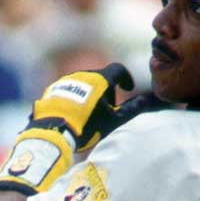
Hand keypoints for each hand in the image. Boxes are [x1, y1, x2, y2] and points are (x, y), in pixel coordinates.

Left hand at [0, 64, 136, 195]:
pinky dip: (76, 98)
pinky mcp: (54, 87)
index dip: (125, 78)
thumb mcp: (113, 120)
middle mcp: (83, 74)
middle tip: (107, 109)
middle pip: (100, 77)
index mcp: (100, 79)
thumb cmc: (87, 126)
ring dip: (91, 94)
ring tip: (88, 114)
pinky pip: (70, 89)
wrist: (54, 131)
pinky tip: (74, 113)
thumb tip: (146, 100)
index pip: (118, 69)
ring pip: (84, 83)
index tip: (127, 89)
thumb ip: (132, 109)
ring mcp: (66, 80)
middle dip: (107, 90)